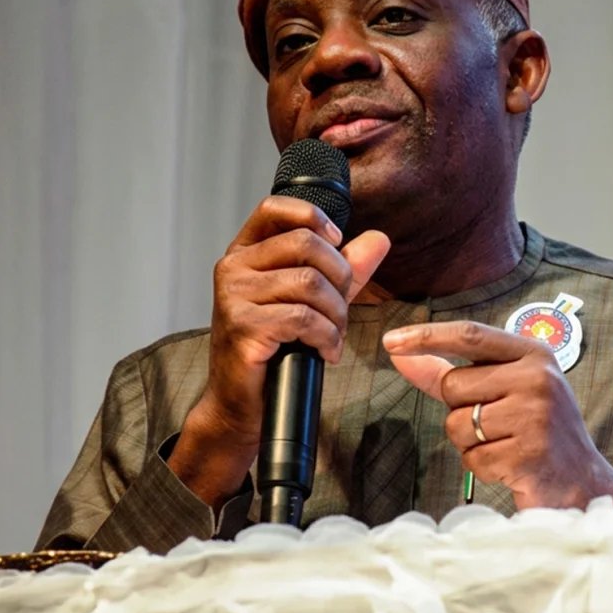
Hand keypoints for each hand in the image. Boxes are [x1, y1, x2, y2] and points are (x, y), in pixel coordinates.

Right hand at [169, 195, 389, 508]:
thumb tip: (380, 239)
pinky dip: (327, 337)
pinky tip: (325, 353)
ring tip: (334, 336)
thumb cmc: (274, 350)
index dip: (312, 216)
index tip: (336, 242)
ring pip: (309, 283)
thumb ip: (343, 269)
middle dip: (339, 278)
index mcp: (244, 253)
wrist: (242, 404)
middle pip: (305, 245)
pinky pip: (304, 318)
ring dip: (337, 315)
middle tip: (342, 311)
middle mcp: (232, 268)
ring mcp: (234, 297)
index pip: (274, 208)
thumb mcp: (312, 301)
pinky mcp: (243, 327)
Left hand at [382, 321, 612, 509]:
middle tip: (497, 425)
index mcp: (534, 354)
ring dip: (469, 443)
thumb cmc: (536, 431)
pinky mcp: (528, 454)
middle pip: (454, 385)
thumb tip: (400, 355)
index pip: (470, 335)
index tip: (390, 341)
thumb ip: (451, 373)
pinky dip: (482, 467)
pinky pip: (472, 458)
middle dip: (460, 410)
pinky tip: (510, 466)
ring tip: (505, 446)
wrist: (582, 482)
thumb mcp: (505, 390)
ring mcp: (535, 415)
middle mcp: (538, 378)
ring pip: (457, 424)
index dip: (426, 336)